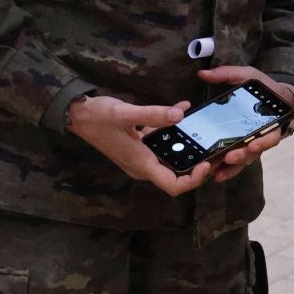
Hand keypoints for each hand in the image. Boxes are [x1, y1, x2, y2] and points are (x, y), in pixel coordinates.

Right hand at [66, 94, 211, 195]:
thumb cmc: (98, 117)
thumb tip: (180, 114)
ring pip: (170, 158)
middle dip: (196, 164)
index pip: (173, 185)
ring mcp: (140, 156)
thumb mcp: (125, 113)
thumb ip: (153, 114)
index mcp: (142, 164)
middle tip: (216, 149)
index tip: (207, 164)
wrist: (76, 114)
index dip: (193, 180)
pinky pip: (160, 142)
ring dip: (187, 146)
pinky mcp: (138, 146)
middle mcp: (143, 165)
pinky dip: (172, 130)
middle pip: (176, 175)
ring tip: (207, 131)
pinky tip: (182, 108)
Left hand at [194, 66, 293, 182]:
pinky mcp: (244, 148)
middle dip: (243, 155)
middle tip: (230, 157)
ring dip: (234, 167)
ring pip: (246, 160)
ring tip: (219, 173)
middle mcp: (264, 136)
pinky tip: (216, 175)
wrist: (274, 97)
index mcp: (270, 121)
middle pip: (256, 152)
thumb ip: (227, 73)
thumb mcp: (248, 76)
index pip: (270, 136)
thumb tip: (202, 74)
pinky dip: (229, 169)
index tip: (252, 145)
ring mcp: (254, 143)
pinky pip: (238, 162)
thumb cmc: (263, 88)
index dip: (262, 142)